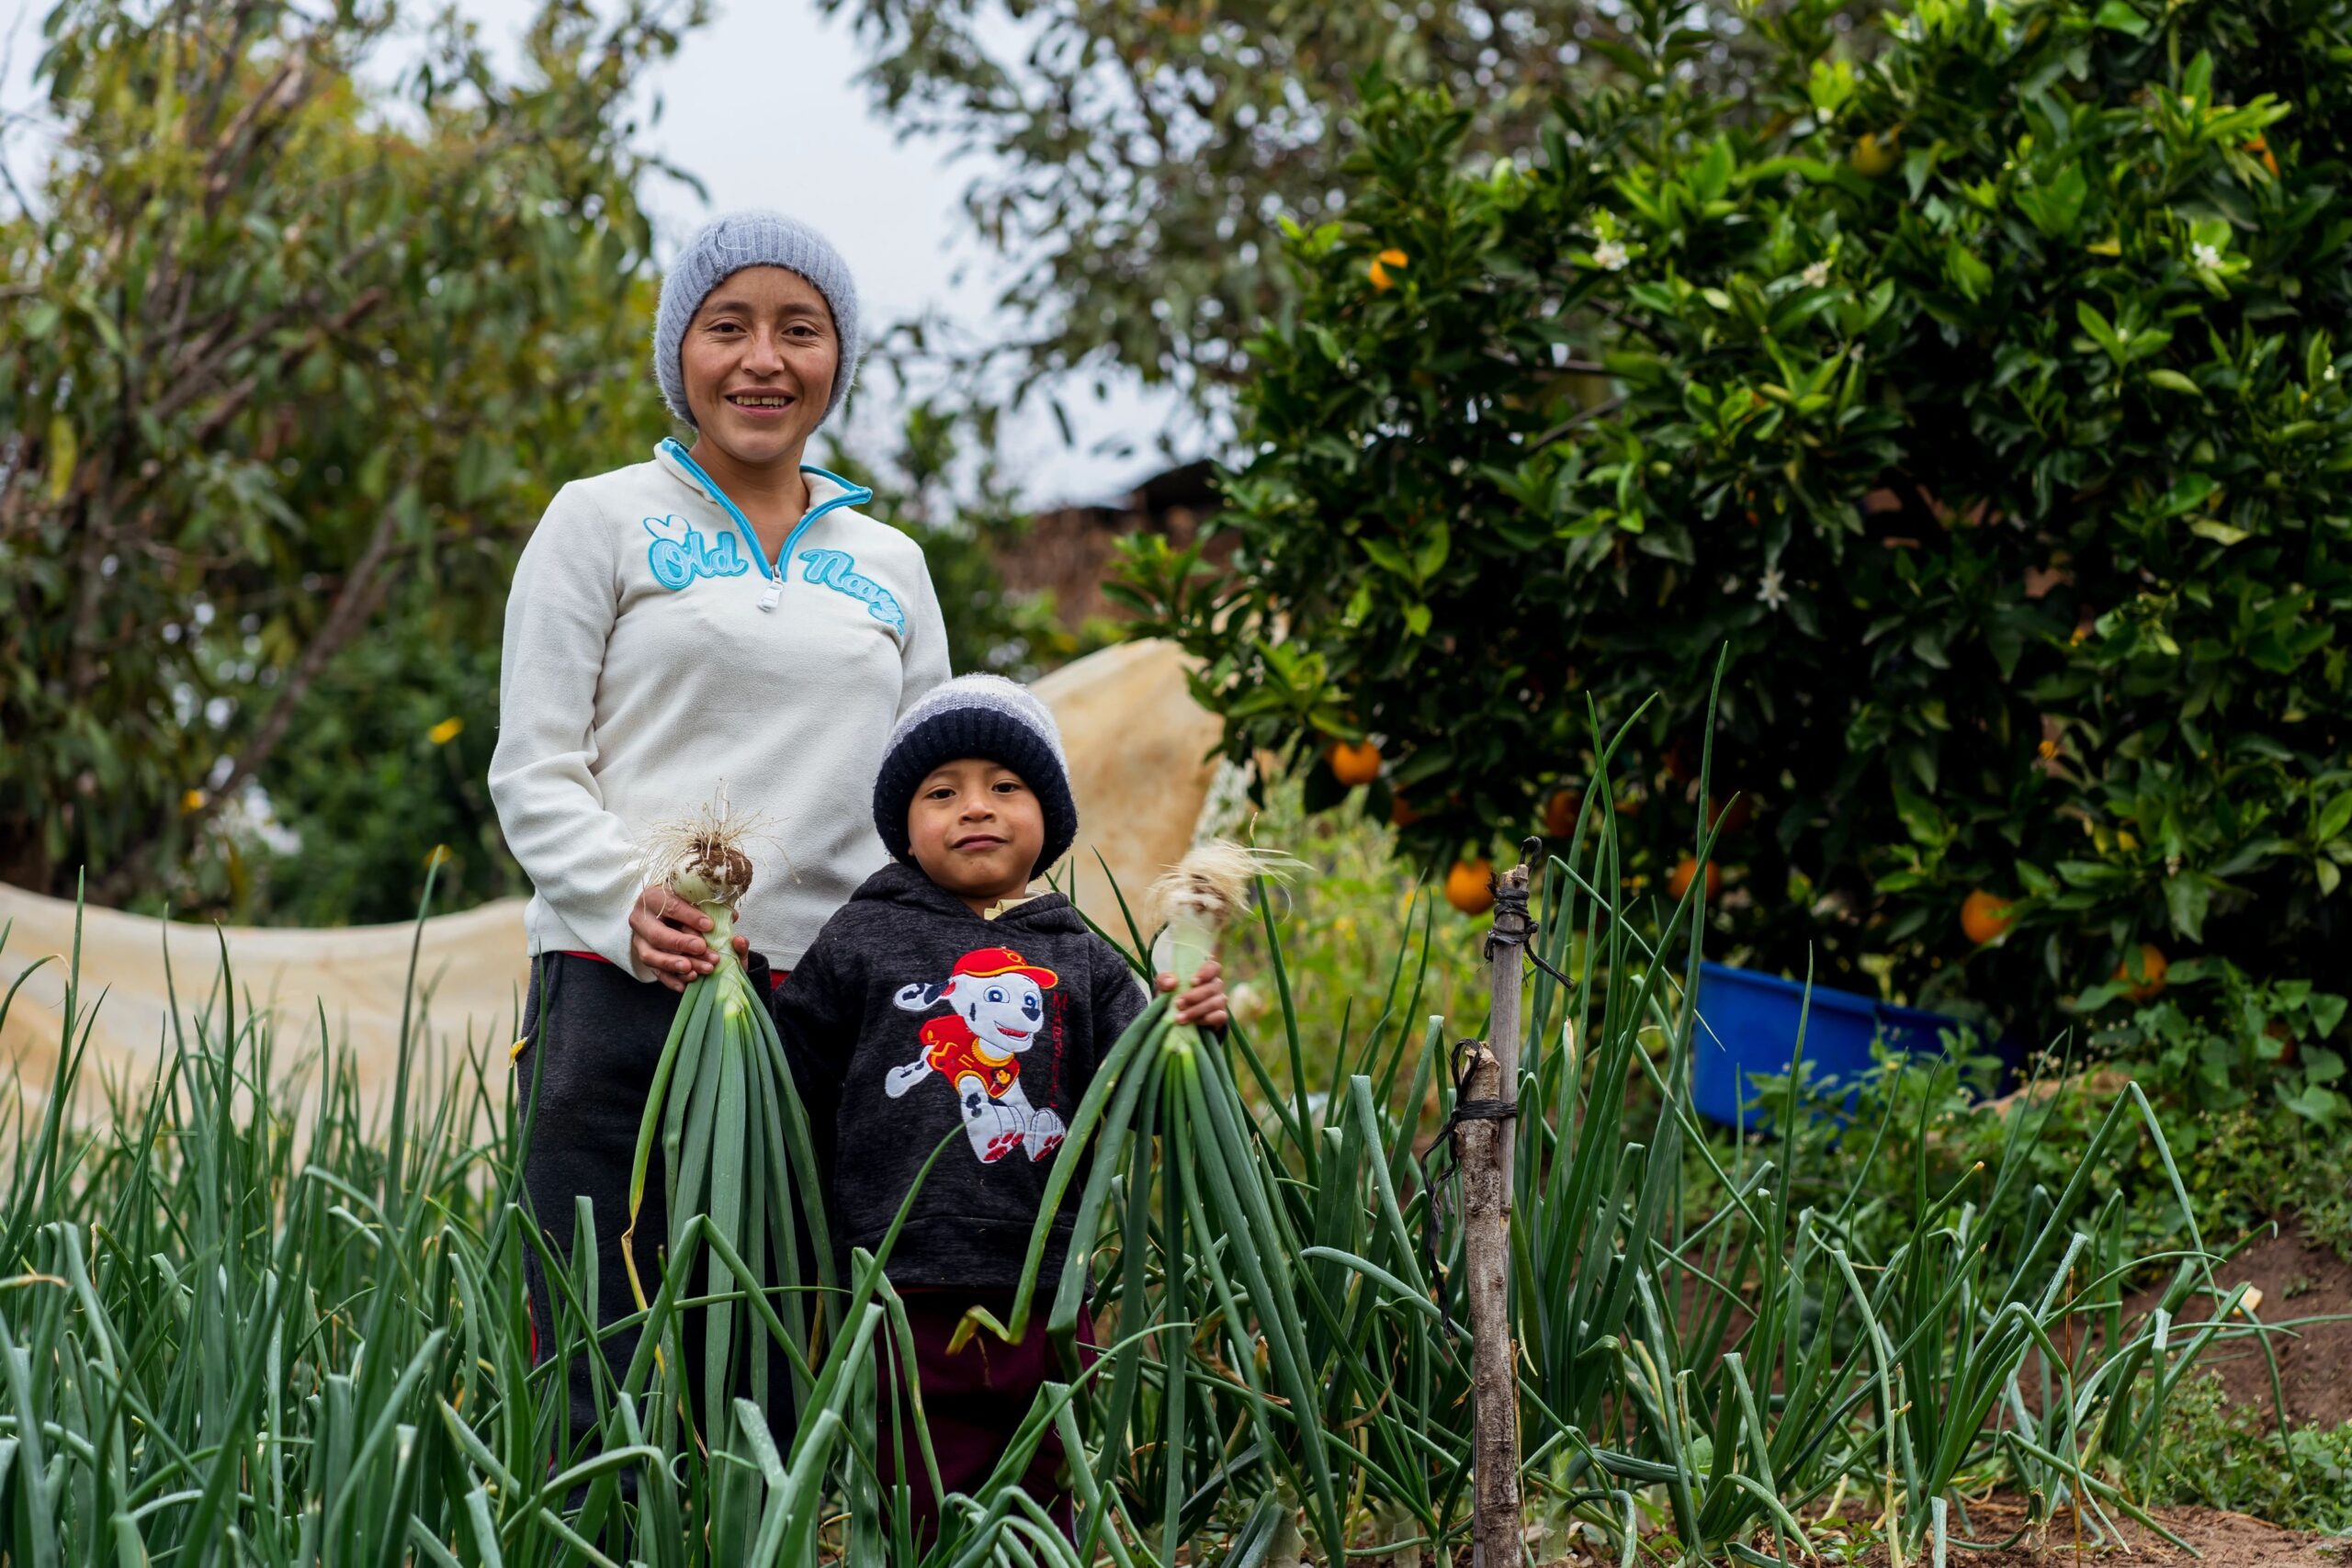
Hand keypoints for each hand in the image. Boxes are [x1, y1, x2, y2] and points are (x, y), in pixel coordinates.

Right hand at [629, 884, 748, 993]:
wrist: (659, 913)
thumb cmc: (680, 902)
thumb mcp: (691, 899)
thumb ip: (708, 907)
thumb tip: (732, 916)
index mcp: (651, 898)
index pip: (669, 907)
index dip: (689, 917)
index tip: (709, 926)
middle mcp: (640, 920)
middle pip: (657, 935)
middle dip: (681, 943)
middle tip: (702, 948)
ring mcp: (639, 941)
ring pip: (652, 956)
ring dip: (676, 964)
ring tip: (699, 969)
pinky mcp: (644, 958)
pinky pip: (656, 972)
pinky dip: (672, 979)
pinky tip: (690, 981)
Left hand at [1156, 959, 1228, 1027]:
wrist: (1173, 1017)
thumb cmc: (1172, 995)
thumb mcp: (1164, 986)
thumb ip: (1164, 980)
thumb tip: (1171, 982)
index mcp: (1205, 974)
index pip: (1213, 967)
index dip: (1206, 973)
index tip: (1192, 982)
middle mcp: (1215, 986)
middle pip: (1212, 987)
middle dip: (1194, 996)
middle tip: (1178, 1004)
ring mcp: (1219, 1001)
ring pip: (1216, 1003)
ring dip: (1197, 1010)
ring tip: (1180, 1017)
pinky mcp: (1220, 1017)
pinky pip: (1220, 1016)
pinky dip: (1207, 1019)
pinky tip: (1194, 1022)